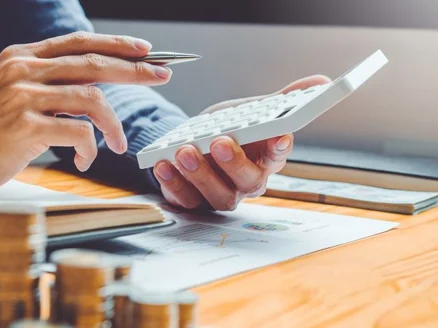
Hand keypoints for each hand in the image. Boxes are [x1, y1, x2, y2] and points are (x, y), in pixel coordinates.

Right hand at [0, 32, 170, 195]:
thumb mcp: (15, 93)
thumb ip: (50, 82)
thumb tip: (97, 85)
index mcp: (22, 57)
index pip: (78, 42)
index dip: (116, 44)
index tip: (147, 50)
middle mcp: (22, 70)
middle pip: (92, 62)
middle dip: (134, 70)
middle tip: (163, 75)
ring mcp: (22, 96)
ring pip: (91, 99)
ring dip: (113, 124)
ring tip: (119, 143)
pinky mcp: (24, 126)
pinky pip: (78, 132)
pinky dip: (91, 147)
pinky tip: (87, 159)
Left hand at [153, 75, 331, 210]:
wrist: (192, 142)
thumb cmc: (228, 130)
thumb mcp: (250, 111)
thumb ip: (281, 100)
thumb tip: (319, 80)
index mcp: (265, 160)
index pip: (278, 156)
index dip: (279, 147)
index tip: (278, 136)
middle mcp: (245, 183)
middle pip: (247, 181)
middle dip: (233, 163)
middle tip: (219, 142)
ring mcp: (219, 194)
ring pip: (215, 194)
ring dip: (200, 173)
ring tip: (186, 151)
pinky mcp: (192, 200)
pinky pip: (184, 198)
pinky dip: (172, 182)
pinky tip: (163, 163)